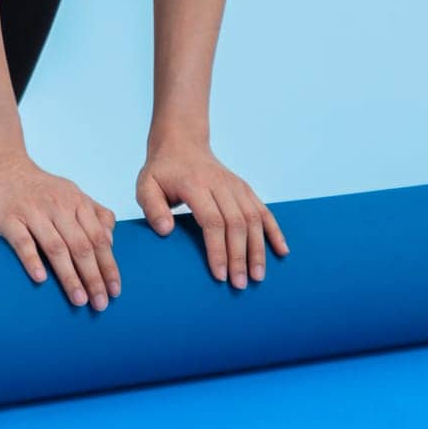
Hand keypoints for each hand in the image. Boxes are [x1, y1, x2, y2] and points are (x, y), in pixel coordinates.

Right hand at [0, 150, 119, 309]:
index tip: (115, 291)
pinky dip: (33, 260)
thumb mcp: (70, 192)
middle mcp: (58, 206)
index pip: (99, 238)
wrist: (0, 165)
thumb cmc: (38, 187)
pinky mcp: (9, 217)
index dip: (109, 266)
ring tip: (79, 300)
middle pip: (81, 246)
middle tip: (101, 303)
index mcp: (76, 201)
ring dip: (70, 276)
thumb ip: (93, 212)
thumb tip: (110, 240)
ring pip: (56, 247)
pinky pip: (23, 241)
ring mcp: (33, 211)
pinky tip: (41, 279)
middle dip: (94, 277)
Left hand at [135, 140, 289, 288]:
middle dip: (240, 256)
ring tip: (258, 276)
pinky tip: (282, 251)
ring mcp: (235, 186)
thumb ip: (152, 207)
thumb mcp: (145, 185)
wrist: (182, 143)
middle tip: (239, 284)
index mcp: (195, 185)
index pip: (212, 220)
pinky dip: (275, 231)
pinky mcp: (245, 189)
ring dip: (258, 249)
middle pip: (236, 223)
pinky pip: (263, 210)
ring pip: (253, 218)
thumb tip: (166, 230)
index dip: (218, 249)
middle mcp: (220, 184)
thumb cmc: (162, 171)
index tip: (220, 275)